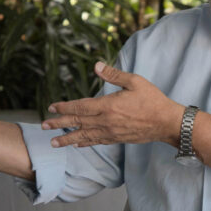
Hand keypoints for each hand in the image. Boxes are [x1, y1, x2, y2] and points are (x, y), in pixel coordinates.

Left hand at [41, 62, 184, 147]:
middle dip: (59, 124)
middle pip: (77, 123)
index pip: (80, 107)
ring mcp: (111, 132)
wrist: (166, 122)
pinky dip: (85, 143)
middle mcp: (106, 121)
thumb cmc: (152, 100)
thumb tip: (96, 66)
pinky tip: (77, 144)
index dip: (64, 108)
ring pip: (84, 136)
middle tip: (43, 126)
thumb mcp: (134, 81)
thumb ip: (114, 75)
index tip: (51, 108)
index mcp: (108, 106)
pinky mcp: (117, 139)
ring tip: (53, 142)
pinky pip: (96, 141)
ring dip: (67, 139)